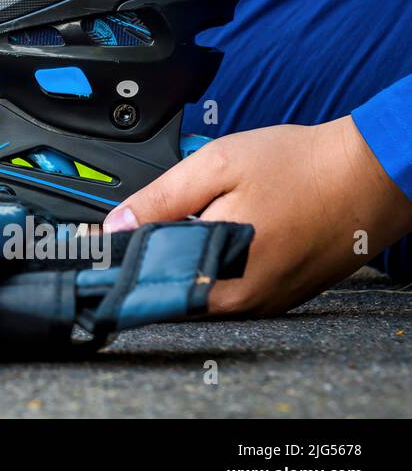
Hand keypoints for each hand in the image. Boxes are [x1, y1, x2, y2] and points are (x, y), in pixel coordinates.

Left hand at [103, 117, 411, 315]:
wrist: (371, 174)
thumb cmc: (300, 167)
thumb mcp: (216, 167)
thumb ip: (160, 199)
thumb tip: (116, 226)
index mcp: (219, 277)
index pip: (145, 282)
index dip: (120, 257)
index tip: (100, 240)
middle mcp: (241, 303)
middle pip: (171, 286)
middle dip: (156, 253)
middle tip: (160, 215)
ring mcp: (265, 302)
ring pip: (201, 286)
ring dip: (188, 255)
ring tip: (203, 215)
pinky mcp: (282, 294)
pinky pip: (232, 283)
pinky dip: (220, 259)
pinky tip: (231, 226)